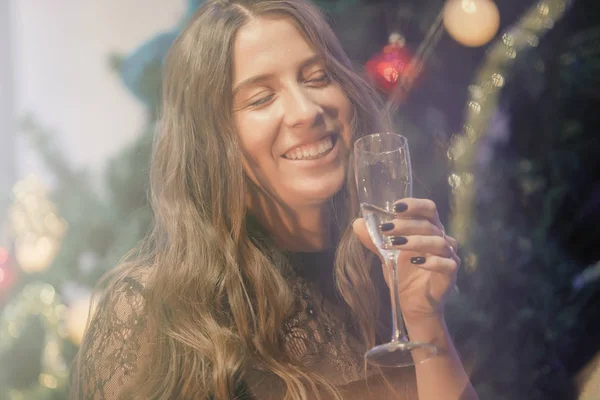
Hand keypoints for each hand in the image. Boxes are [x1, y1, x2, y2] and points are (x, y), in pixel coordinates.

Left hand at [352, 198, 459, 323]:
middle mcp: (441, 239)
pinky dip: (431, 261)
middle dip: (406, 224)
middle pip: (430, 224)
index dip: (414, 205)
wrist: (412, 303)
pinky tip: (414, 262)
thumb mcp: (386, 255)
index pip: (428, 209)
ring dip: (415, 241)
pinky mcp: (450, 274)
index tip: (395, 207)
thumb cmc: (404, 273)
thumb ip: (374, 239)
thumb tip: (357, 223)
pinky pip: (446, 263)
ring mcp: (448, 256)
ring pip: (438, 242)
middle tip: (386, 228)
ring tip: (394, 244)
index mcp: (428, 230)